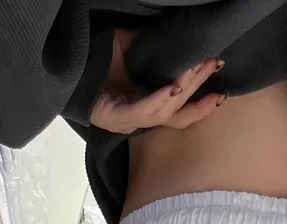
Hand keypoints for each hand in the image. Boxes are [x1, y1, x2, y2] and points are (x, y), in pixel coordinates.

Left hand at [91, 31, 225, 134]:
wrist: (66, 62)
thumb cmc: (96, 58)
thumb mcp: (131, 49)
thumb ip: (153, 49)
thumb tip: (178, 39)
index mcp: (142, 107)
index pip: (178, 114)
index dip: (200, 106)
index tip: (220, 92)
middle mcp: (137, 119)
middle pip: (177, 112)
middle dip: (199, 89)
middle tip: (214, 65)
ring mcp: (125, 121)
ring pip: (165, 113)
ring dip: (185, 91)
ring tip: (199, 69)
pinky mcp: (112, 118)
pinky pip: (142, 112)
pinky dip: (160, 100)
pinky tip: (173, 87)